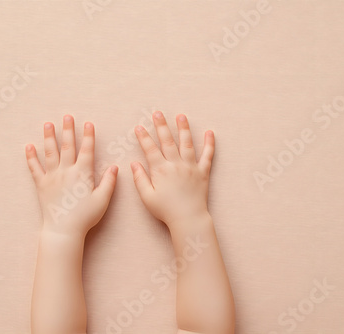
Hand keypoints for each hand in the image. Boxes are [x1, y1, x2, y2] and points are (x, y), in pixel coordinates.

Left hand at [26, 115, 117, 237]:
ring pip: (50, 153)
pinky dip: (30, 157)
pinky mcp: (41, 185)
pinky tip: (28, 146)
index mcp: (82, 174)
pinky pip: (34, 168)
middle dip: (68, 130)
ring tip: (48, 124)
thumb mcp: (102, 200)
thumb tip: (114, 167)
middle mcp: (66, 172)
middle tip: (67, 116)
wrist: (63, 230)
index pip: (87, 150)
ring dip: (49, 137)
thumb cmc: (85, 217)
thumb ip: (109, 182)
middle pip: (67, 146)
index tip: (88, 124)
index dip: (88, 136)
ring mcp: (52, 177)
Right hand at [131, 111, 214, 231]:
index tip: (138, 127)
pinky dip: (209, 144)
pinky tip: (209, 133)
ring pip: (187, 143)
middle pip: (168, 141)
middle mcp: (176, 164)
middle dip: (161, 126)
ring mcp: (190, 167)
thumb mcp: (147, 196)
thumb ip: (139, 179)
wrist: (188, 218)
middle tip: (158, 113)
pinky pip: (208, 155)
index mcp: (161, 170)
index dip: (143, 137)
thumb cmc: (166, 210)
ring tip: (181, 116)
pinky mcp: (203, 172)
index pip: (150, 149)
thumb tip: (133, 164)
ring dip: (183, 128)